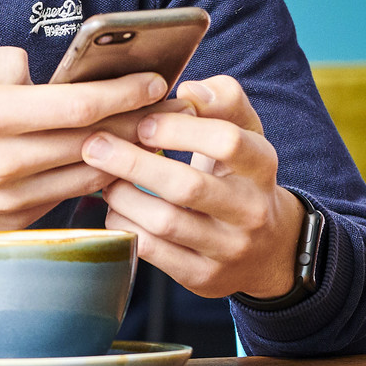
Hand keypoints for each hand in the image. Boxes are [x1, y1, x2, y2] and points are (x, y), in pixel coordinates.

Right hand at [0, 47, 173, 242]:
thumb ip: (0, 64)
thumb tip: (44, 74)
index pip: (78, 106)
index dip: (124, 93)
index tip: (153, 81)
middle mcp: (4, 162)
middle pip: (94, 142)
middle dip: (137, 122)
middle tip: (169, 106)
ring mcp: (9, 200)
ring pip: (88, 176)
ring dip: (123, 155)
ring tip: (147, 133)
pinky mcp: (10, 224)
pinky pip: (65, 199)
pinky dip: (91, 180)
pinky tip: (106, 162)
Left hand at [83, 75, 308, 300]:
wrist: (269, 250)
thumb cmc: (242, 177)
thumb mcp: (246, 135)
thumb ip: (223, 99)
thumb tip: (190, 88)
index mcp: (263, 166)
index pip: (227, 142)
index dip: (178, 130)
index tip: (143, 121)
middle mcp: (251, 210)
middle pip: (188, 186)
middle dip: (134, 163)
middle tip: (96, 145)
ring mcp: (228, 248)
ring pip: (166, 222)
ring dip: (124, 196)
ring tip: (104, 178)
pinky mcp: (204, 277)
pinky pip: (154, 251)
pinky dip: (126, 226)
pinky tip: (115, 209)